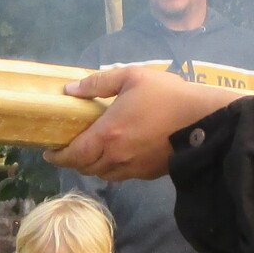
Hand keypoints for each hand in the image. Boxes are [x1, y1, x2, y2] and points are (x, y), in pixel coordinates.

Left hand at [48, 66, 244, 180]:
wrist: (204, 122)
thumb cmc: (168, 96)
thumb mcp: (132, 77)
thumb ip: (99, 82)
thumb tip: (71, 90)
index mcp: (107, 135)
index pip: (72, 155)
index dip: (57, 157)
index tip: (49, 151)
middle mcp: (116, 158)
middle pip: (85, 167)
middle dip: (74, 160)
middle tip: (69, 147)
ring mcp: (133, 169)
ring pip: (103, 174)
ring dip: (93, 165)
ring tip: (93, 150)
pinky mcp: (148, 174)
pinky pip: (122, 175)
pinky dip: (113, 167)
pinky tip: (118, 152)